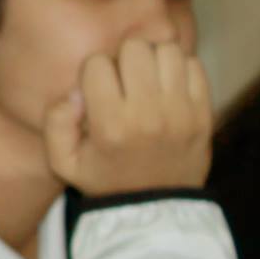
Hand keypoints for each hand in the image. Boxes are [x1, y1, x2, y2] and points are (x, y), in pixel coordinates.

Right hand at [43, 37, 211, 196]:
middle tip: (123, 80)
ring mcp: (180, 112)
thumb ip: (55, 122)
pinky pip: (193, 65)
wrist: (156, 210)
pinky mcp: (204, 113)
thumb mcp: (64, 162)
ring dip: (152, 59)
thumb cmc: (105, 179)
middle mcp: (147, 115)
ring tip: (147, 79)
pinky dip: (179, 69)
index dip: (93, 72)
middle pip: (134, 48)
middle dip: (123, 58)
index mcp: (110, 126)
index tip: (97, 91)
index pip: (97, 64)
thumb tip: (75, 92)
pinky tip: (168, 87)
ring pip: (166, 50)